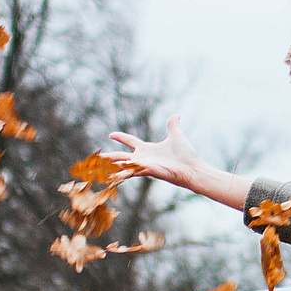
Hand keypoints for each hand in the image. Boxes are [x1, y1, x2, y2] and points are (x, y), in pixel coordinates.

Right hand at [106, 116, 250, 210]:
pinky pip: (132, 172)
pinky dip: (122, 173)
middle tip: (98, 156)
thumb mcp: (176, 135)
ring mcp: (145, 165)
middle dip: (110, 157)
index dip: (121, 137)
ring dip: (112, 165)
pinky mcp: (148, 170)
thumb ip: (172, 125)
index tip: (111, 135)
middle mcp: (144, 158)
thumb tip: (176, 115)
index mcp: (148, 149)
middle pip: (122, 155)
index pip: (130, 141)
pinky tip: (111, 175)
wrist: (192, 167)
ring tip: (99, 167)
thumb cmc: (185, 154)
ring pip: (124, 165)